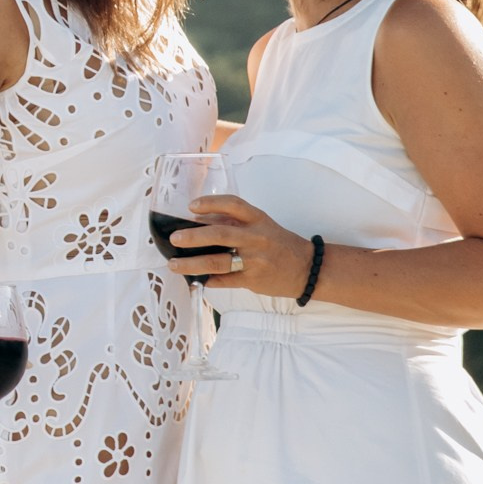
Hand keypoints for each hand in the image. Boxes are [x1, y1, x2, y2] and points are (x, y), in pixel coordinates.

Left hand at [167, 194, 315, 298]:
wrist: (308, 268)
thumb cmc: (278, 243)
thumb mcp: (261, 224)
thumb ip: (235, 221)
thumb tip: (199, 220)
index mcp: (258, 219)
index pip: (233, 204)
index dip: (210, 203)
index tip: (191, 206)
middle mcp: (256, 238)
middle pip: (219, 234)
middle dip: (193, 237)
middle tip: (174, 238)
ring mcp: (254, 260)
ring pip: (217, 262)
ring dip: (191, 264)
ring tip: (174, 264)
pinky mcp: (253, 280)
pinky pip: (225, 281)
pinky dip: (208, 281)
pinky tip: (198, 280)